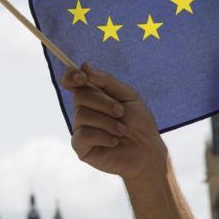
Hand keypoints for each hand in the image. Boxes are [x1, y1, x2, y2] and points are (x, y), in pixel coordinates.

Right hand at [60, 63, 166, 181]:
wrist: (147, 152)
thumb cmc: (139, 123)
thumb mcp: (128, 96)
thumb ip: (106, 81)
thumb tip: (84, 66)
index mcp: (92, 96)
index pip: (71, 81)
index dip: (71, 76)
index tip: (82, 77)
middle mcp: (82, 110)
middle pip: (80, 96)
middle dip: (104, 102)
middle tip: (121, 112)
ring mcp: (80, 128)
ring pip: (82, 115)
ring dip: (108, 122)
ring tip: (122, 130)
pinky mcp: (80, 146)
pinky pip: (83, 134)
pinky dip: (103, 136)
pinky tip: (114, 142)